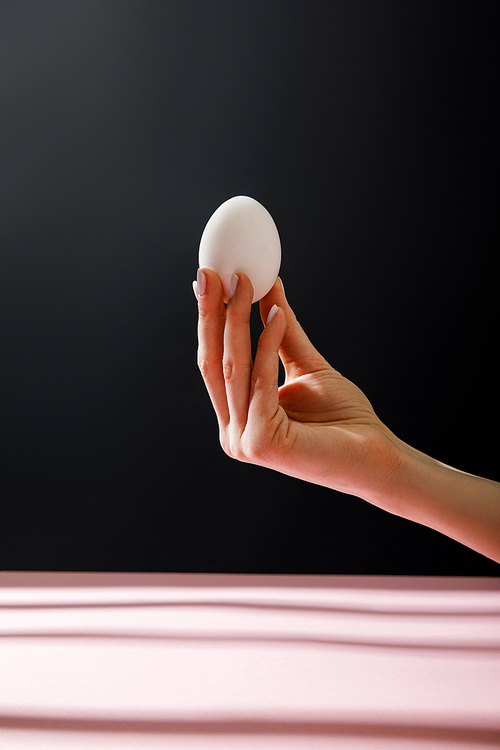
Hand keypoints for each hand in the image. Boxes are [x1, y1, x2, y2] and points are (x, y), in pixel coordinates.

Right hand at [194, 268, 401, 503]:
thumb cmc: (343, 418)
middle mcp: (233, 431)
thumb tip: (270, 286)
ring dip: (238, 319)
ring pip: (234, 368)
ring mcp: (243, 440)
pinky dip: (267, 343)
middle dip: (212, 314)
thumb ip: (281, 332)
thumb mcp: (305, 365)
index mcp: (238, 416)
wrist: (375, 456)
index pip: (215, 361)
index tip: (210, 280)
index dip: (210, 320)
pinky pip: (260, 382)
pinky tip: (279, 313)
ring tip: (247, 281)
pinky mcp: (260, 443)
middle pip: (215, 362)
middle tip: (211, 274)